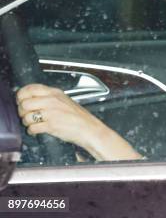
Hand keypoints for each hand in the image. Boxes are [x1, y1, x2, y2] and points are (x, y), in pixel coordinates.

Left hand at [16, 84, 141, 160]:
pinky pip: (32, 128)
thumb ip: (48, 97)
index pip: (30, 88)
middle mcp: (52, 101)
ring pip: (26, 116)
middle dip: (22, 111)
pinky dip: (33, 131)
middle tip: (27, 114)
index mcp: (55, 92)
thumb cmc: (78, 116)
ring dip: (27, 122)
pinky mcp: (51, 125)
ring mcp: (51, 113)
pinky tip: (38, 130)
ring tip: (34, 123)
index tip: (21, 100)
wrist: (89, 128)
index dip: (21, 95)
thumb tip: (30, 98)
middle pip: (24, 103)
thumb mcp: (64, 100)